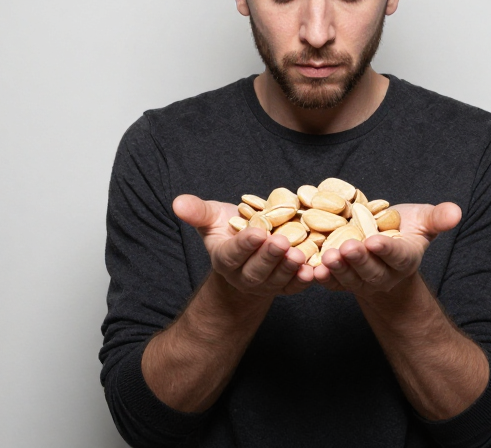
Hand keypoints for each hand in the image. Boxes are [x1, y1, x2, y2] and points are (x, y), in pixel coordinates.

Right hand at [173, 194, 313, 296]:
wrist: (250, 248)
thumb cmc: (229, 228)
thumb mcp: (212, 217)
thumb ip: (197, 211)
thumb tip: (176, 202)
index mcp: (225, 258)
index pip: (233, 254)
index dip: (244, 245)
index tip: (257, 232)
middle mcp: (244, 276)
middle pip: (256, 271)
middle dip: (269, 257)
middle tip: (281, 242)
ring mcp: (266, 284)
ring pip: (276, 280)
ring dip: (288, 268)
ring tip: (299, 254)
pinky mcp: (284, 287)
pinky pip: (294, 287)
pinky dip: (303, 280)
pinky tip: (314, 269)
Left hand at [313, 202, 461, 295]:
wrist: (382, 244)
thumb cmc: (404, 229)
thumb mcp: (423, 220)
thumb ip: (438, 218)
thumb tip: (457, 212)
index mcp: (405, 259)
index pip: (397, 256)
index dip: (386, 250)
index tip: (375, 241)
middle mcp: (384, 274)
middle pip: (372, 271)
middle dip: (359, 261)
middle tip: (347, 248)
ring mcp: (362, 281)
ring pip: (351, 278)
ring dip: (338, 269)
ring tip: (327, 257)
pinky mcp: (343, 282)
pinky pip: (333, 284)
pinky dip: (322, 279)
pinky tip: (311, 270)